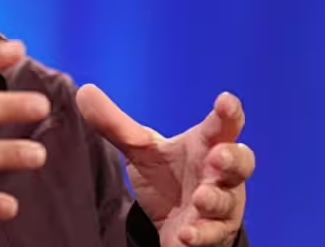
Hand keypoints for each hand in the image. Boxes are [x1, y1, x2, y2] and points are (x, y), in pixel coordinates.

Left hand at [77, 87, 254, 246]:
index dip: (228, 112)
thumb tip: (84, 91)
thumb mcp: (142, 151)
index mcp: (207, 144)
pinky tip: (186, 235)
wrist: (178, 222)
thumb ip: (116, 125)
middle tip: (219, 156)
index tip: (225, 100)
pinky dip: (200, 235)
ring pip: (227, 202)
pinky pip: (211, 236)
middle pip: (240, 162)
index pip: (223, 125)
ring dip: (215, 199)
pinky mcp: (210, 234)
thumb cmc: (170, 176)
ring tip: (201, 198)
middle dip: (232, 159)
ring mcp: (219, 206)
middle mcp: (220, 174)